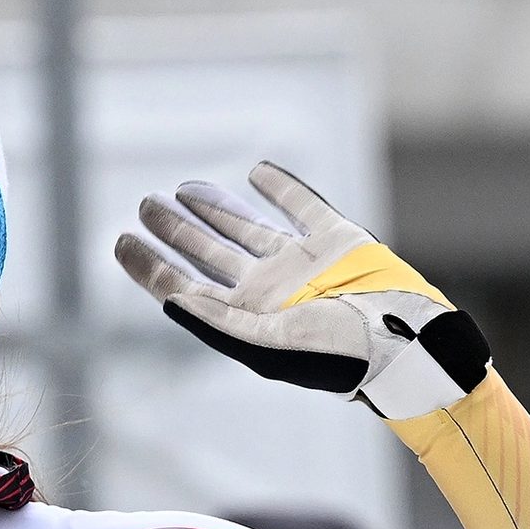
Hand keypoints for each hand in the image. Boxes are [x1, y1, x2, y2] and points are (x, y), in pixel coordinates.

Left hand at [114, 161, 489, 419]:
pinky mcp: (335, 240)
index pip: (184, 287)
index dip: (151, 266)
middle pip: (208, 254)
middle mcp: (268, 292)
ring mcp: (301, 264)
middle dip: (175, 231)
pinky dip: (279, 188)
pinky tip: (256, 172)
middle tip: (145, 205)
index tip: (121, 242)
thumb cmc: (338, 356)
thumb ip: (218, 321)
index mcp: (246, 318)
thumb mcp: (268, 346)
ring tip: (181, 189)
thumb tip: (170, 299)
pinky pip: (300, 206)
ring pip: (245, 228)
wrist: (408, 343)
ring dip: (212, 209)